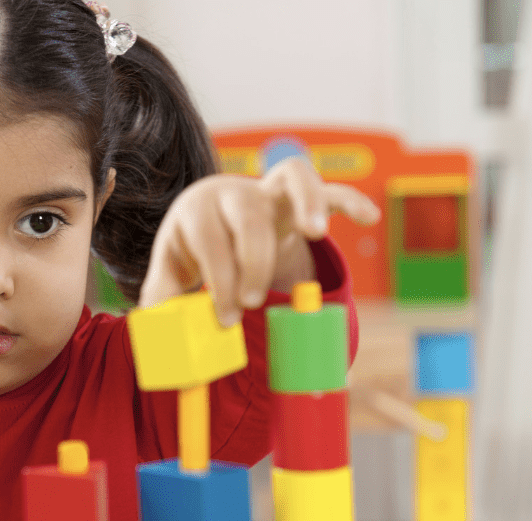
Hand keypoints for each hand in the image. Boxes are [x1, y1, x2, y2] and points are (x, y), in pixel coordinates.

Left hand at [139, 157, 379, 325]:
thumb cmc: (192, 247)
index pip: (209, 238)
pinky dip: (349, 199)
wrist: (210, 213)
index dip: (219, 278)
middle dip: (254, 260)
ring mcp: (269, 190)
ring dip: (307, 203)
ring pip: (292, 179)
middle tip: (254, 302)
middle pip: (248, 214)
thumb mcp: (171, 270)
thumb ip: (163, 298)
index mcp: (198, 208)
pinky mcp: (299, 196)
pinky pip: (329, 188)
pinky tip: (369, 217)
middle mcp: (235, 192)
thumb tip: (162, 330)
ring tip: (317, 234)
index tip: (227, 317)